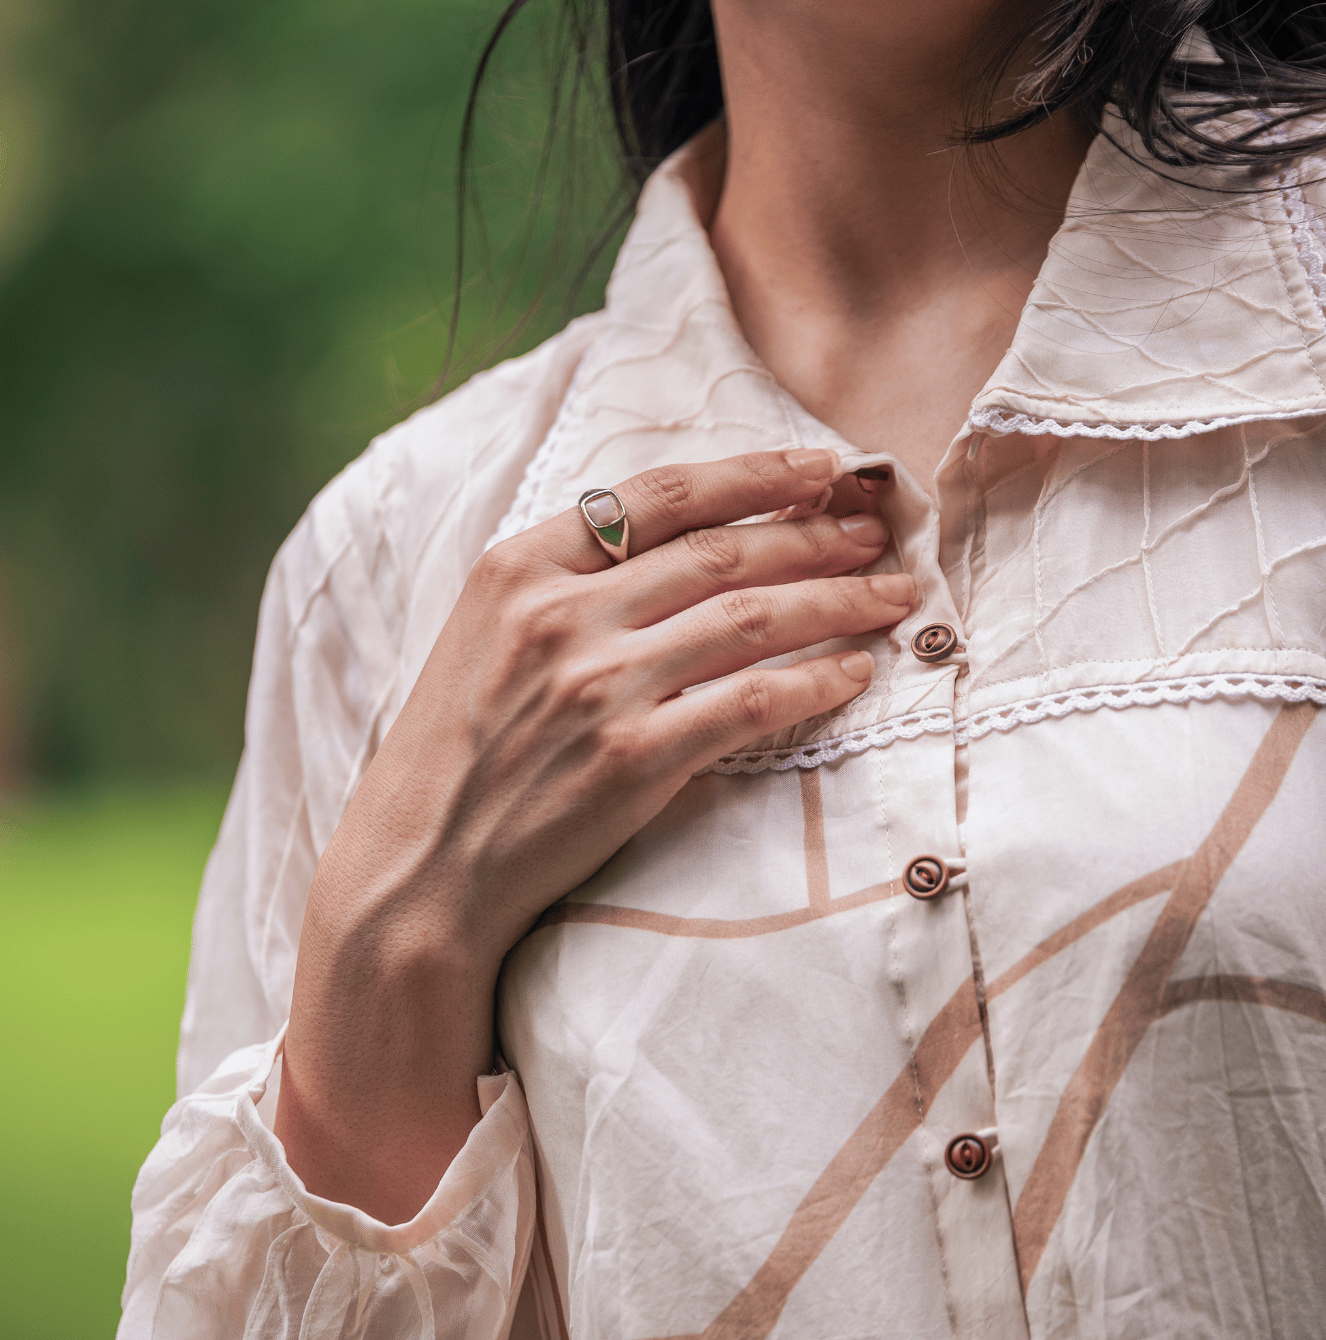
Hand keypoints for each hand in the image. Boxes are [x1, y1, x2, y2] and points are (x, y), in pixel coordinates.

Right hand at [277, 446, 916, 1218]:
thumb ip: (570, 582)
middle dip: (820, 536)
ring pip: (755, 618)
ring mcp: (598, 685)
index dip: (760, 474)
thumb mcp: (486, 635)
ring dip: (840, 601)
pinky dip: (816, 682)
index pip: (664, 493)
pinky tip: (855, 673)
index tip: (826, 470)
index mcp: (521, 564)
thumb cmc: (456, 754)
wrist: (416, 869)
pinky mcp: (633, 759)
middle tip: (883, 532)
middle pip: (725, 551)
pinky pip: (755, 703)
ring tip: (894, 595)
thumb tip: (684, 544)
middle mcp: (561, 613)